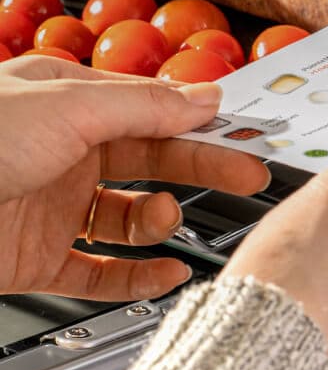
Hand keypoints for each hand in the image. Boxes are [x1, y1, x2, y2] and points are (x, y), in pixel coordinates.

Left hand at [0, 55, 268, 301]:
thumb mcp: (70, 105)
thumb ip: (144, 104)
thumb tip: (203, 97)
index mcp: (71, 99)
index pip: (152, 107)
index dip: (199, 118)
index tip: (243, 129)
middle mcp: (65, 148)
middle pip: (149, 158)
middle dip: (200, 165)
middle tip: (247, 173)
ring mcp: (52, 204)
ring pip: (128, 215)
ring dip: (159, 219)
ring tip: (164, 218)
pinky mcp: (38, 258)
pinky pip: (100, 269)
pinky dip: (135, 273)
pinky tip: (164, 270)